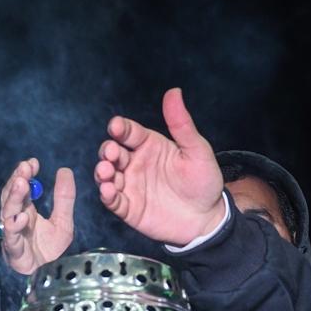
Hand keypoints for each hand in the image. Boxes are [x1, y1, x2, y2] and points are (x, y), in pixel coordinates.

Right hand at [0, 158, 75, 275]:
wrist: (49, 276)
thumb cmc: (51, 250)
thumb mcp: (63, 221)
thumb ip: (64, 198)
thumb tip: (65, 170)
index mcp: (26, 210)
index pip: (22, 187)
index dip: (25, 174)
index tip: (33, 162)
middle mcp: (16, 219)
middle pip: (10, 196)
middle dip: (17, 181)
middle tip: (24, 167)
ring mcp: (12, 234)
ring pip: (7, 212)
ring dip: (14, 197)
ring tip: (22, 183)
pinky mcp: (13, 250)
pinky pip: (10, 237)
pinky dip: (14, 226)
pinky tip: (22, 217)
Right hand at [94, 88, 224, 243]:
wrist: (208, 219)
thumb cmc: (203, 182)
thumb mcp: (197, 150)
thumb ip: (182, 124)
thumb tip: (174, 92)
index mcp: (149, 145)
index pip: (128, 132)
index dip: (120, 128)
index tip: (116, 127)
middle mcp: (136, 163)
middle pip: (112, 152)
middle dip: (108, 151)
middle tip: (112, 154)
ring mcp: (131, 185)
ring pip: (107, 175)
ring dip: (102, 172)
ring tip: (106, 172)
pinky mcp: (129, 208)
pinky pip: (113, 200)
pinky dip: (107, 195)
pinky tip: (108, 191)